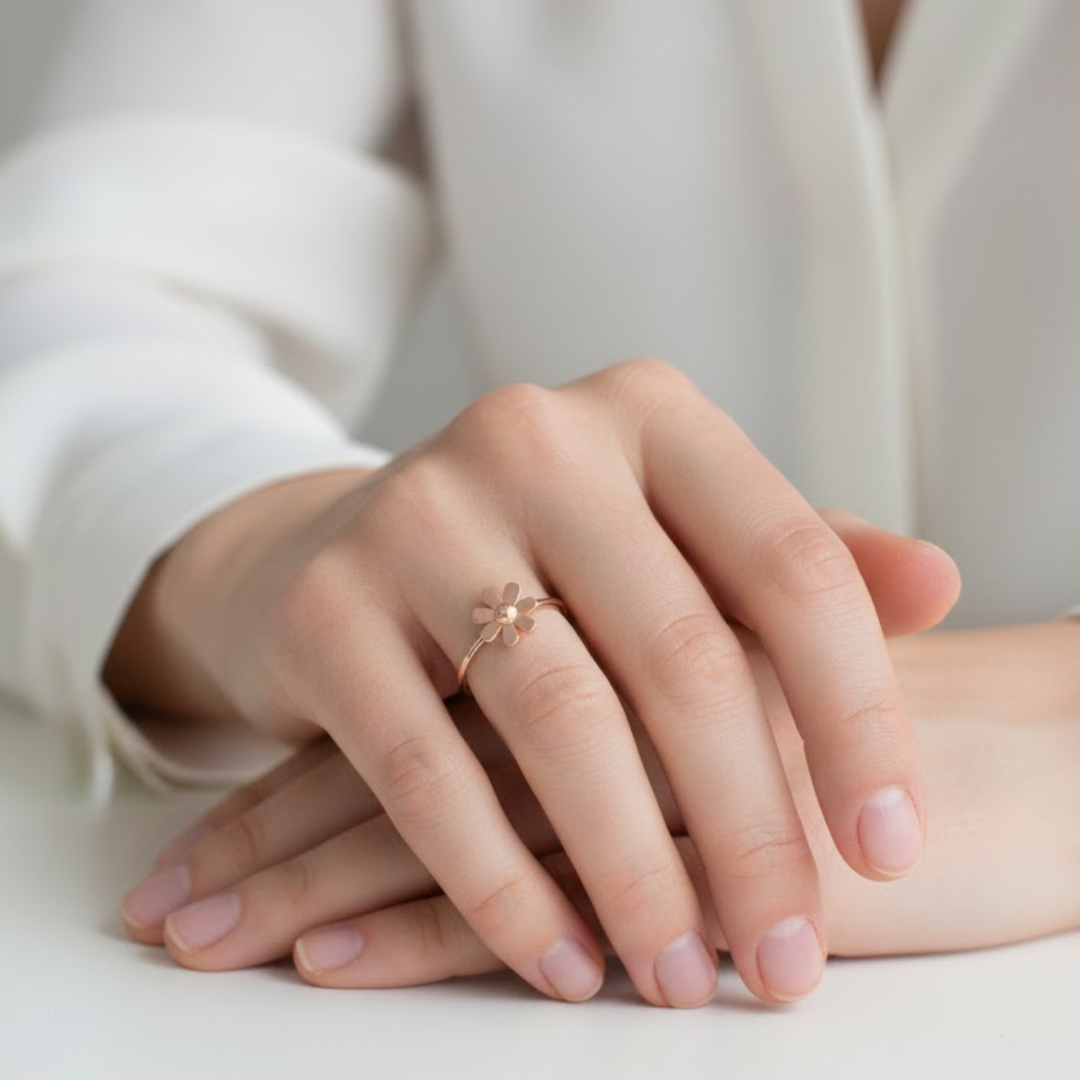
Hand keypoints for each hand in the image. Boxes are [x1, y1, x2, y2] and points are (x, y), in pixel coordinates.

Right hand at [110, 359, 958, 1005]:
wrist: (337, 548)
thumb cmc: (536, 556)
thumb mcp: (667, 536)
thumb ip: (788, 562)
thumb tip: (937, 583)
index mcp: (645, 414)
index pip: (789, 562)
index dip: (857, 714)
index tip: (885, 846)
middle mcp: (532, 438)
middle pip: (680, 652)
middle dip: (746, 828)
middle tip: (784, 954)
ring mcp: (417, 514)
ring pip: (558, 721)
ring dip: (630, 874)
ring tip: (675, 972)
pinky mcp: (324, 608)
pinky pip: (425, 772)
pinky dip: (500, 883)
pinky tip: (559, 955)